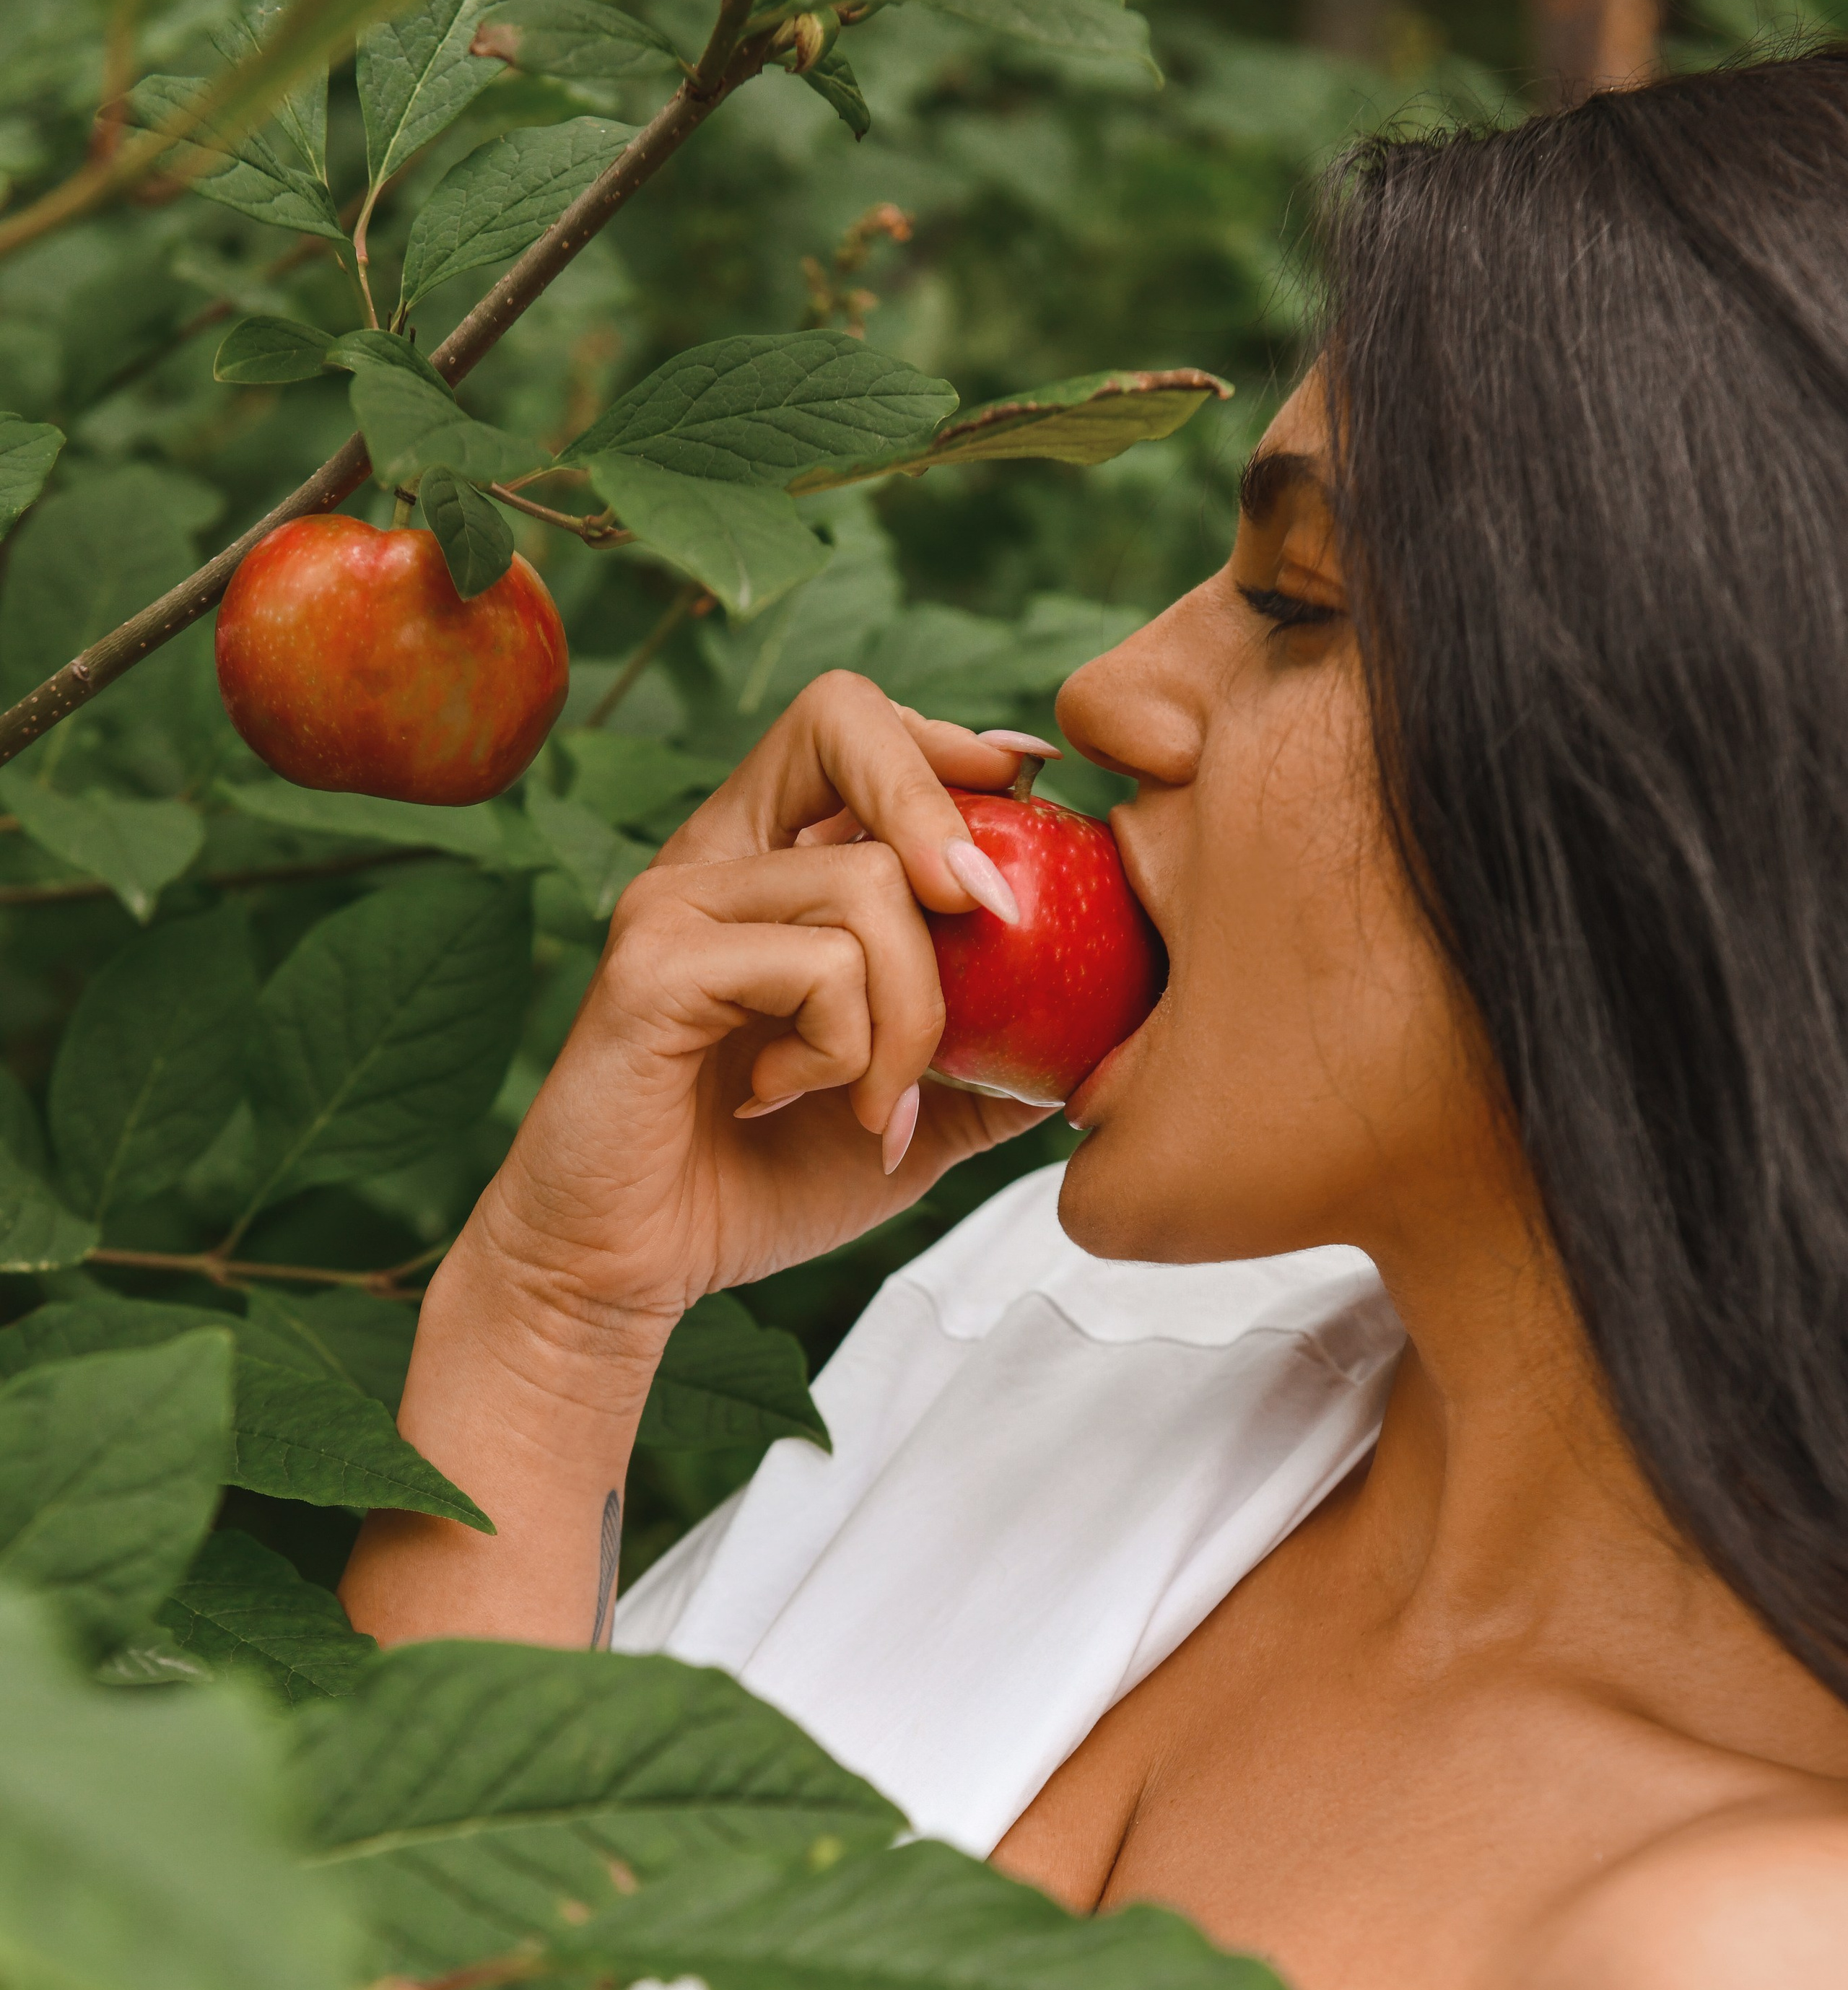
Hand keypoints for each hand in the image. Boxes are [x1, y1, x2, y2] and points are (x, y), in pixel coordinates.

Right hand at [452, 677, 1050, 1341]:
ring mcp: (678, 900)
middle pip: (844, 717)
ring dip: (912, 1015)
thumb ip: (989, 1057)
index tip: (1027, 788)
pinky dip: (841, 1050)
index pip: (860, 727)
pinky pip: (815, 966)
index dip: (953, 745)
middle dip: (944, 805)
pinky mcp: (654, 965)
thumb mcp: (908, 1111)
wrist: (622, 1272)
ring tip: (876, 1105)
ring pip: (867, 882)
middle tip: (999, 923)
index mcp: (769, 863)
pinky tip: (787, 1101)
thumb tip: (1102, 1030)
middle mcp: (717, 855)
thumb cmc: (754, 1183)